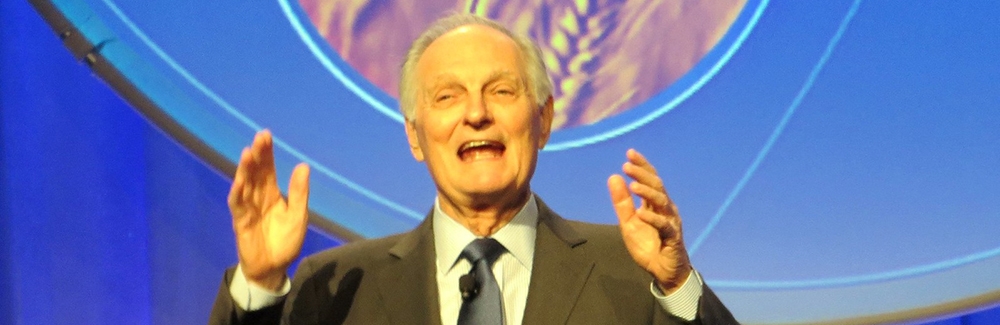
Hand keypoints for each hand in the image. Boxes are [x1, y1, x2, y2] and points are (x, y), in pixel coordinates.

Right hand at [228, 130, 310, 290]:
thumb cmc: (285, 240)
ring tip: (248, 153)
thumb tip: (303, 165)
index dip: (266, 153)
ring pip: (245, 185)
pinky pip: (238, 205)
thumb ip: (299, 192)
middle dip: (257, 155)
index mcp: (272, 194)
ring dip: (245, 169)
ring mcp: (248, 208)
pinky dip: (238, 193)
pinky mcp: (241, 222)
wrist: (274, 267)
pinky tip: (239, 181)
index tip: (266, 134)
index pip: (268, 169)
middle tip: (260, 137)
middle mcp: (258, 197)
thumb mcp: (298, 214)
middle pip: (256, 172)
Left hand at [608, 149, 691, 293]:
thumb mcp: (629, 223)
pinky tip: (641, 213)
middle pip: (657, 186)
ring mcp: (671, 222)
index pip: (650, 179)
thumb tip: (613, 177)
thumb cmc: (648, 245)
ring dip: (648, 192)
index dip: (642, 166)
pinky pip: (664, 226)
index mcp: (655, 204)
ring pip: (662, 202)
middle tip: (627, 165)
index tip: (630, 153)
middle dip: (643, 174)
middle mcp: (666, 209)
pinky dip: (653, 219)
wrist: (663, 270)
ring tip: (633, 185)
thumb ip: (622, 202)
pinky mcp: (673, 238)